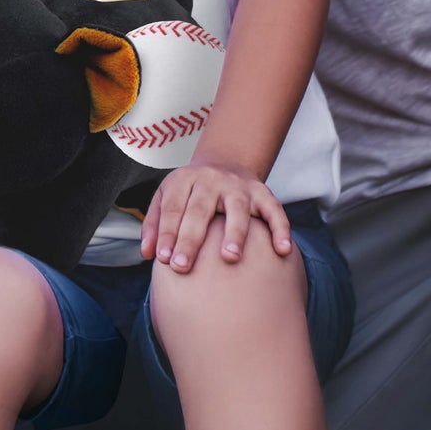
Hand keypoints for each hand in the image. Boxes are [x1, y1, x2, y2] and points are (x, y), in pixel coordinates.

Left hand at [140, 159, 292, 272]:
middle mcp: (212, 180)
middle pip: (200, 209)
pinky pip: (274, 209)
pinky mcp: (262, 192)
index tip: (164, 260)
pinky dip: (280, 228)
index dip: (167, 233)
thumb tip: (148, 254)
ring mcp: (239, 186)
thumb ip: (155, 224)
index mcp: (185, 180)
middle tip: (182, 267)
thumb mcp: (167, 196)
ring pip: (238, 208)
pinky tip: (282, 249)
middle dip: (190, 239)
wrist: (225, 162)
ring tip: (229, 258)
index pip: (173, 208)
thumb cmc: (191, 192)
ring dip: (234, 232)